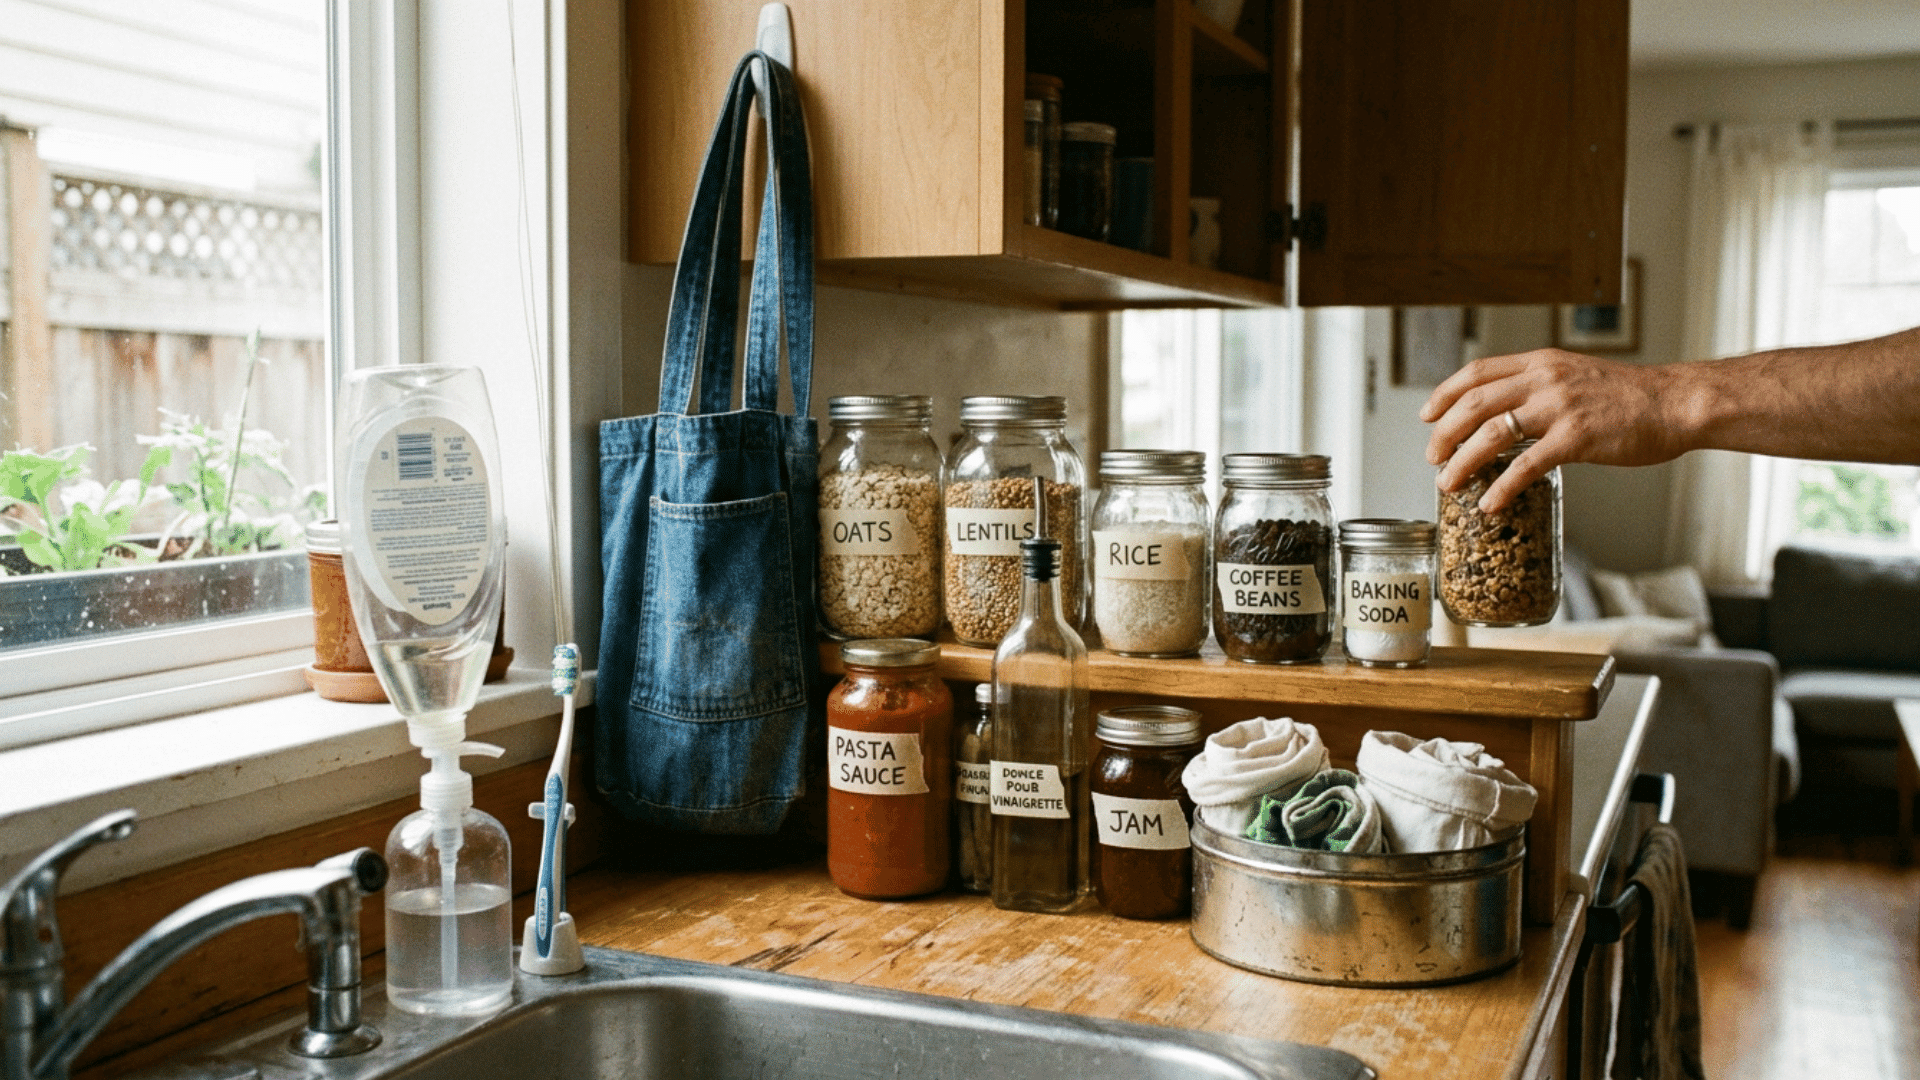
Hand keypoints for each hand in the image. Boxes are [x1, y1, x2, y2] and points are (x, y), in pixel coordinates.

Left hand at [1421, 349, 1684, 512]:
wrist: (1675, 403)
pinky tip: (1489, 503)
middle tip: (1431, 457)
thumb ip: (1537, 388)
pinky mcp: (1576, 438)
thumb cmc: (1628, 397)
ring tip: (1448, 483)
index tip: (1426, 415)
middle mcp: (1544, 381)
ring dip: (1462, 462)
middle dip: (1444, 433)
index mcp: (1540, 364)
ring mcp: (1559, 408)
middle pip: (1473, 403)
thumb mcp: (1574, 376)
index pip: (1476, 372)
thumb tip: (1502, 412)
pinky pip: (1526, 466)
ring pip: (1491, 434)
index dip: (1444, 394)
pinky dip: (1500, 487)